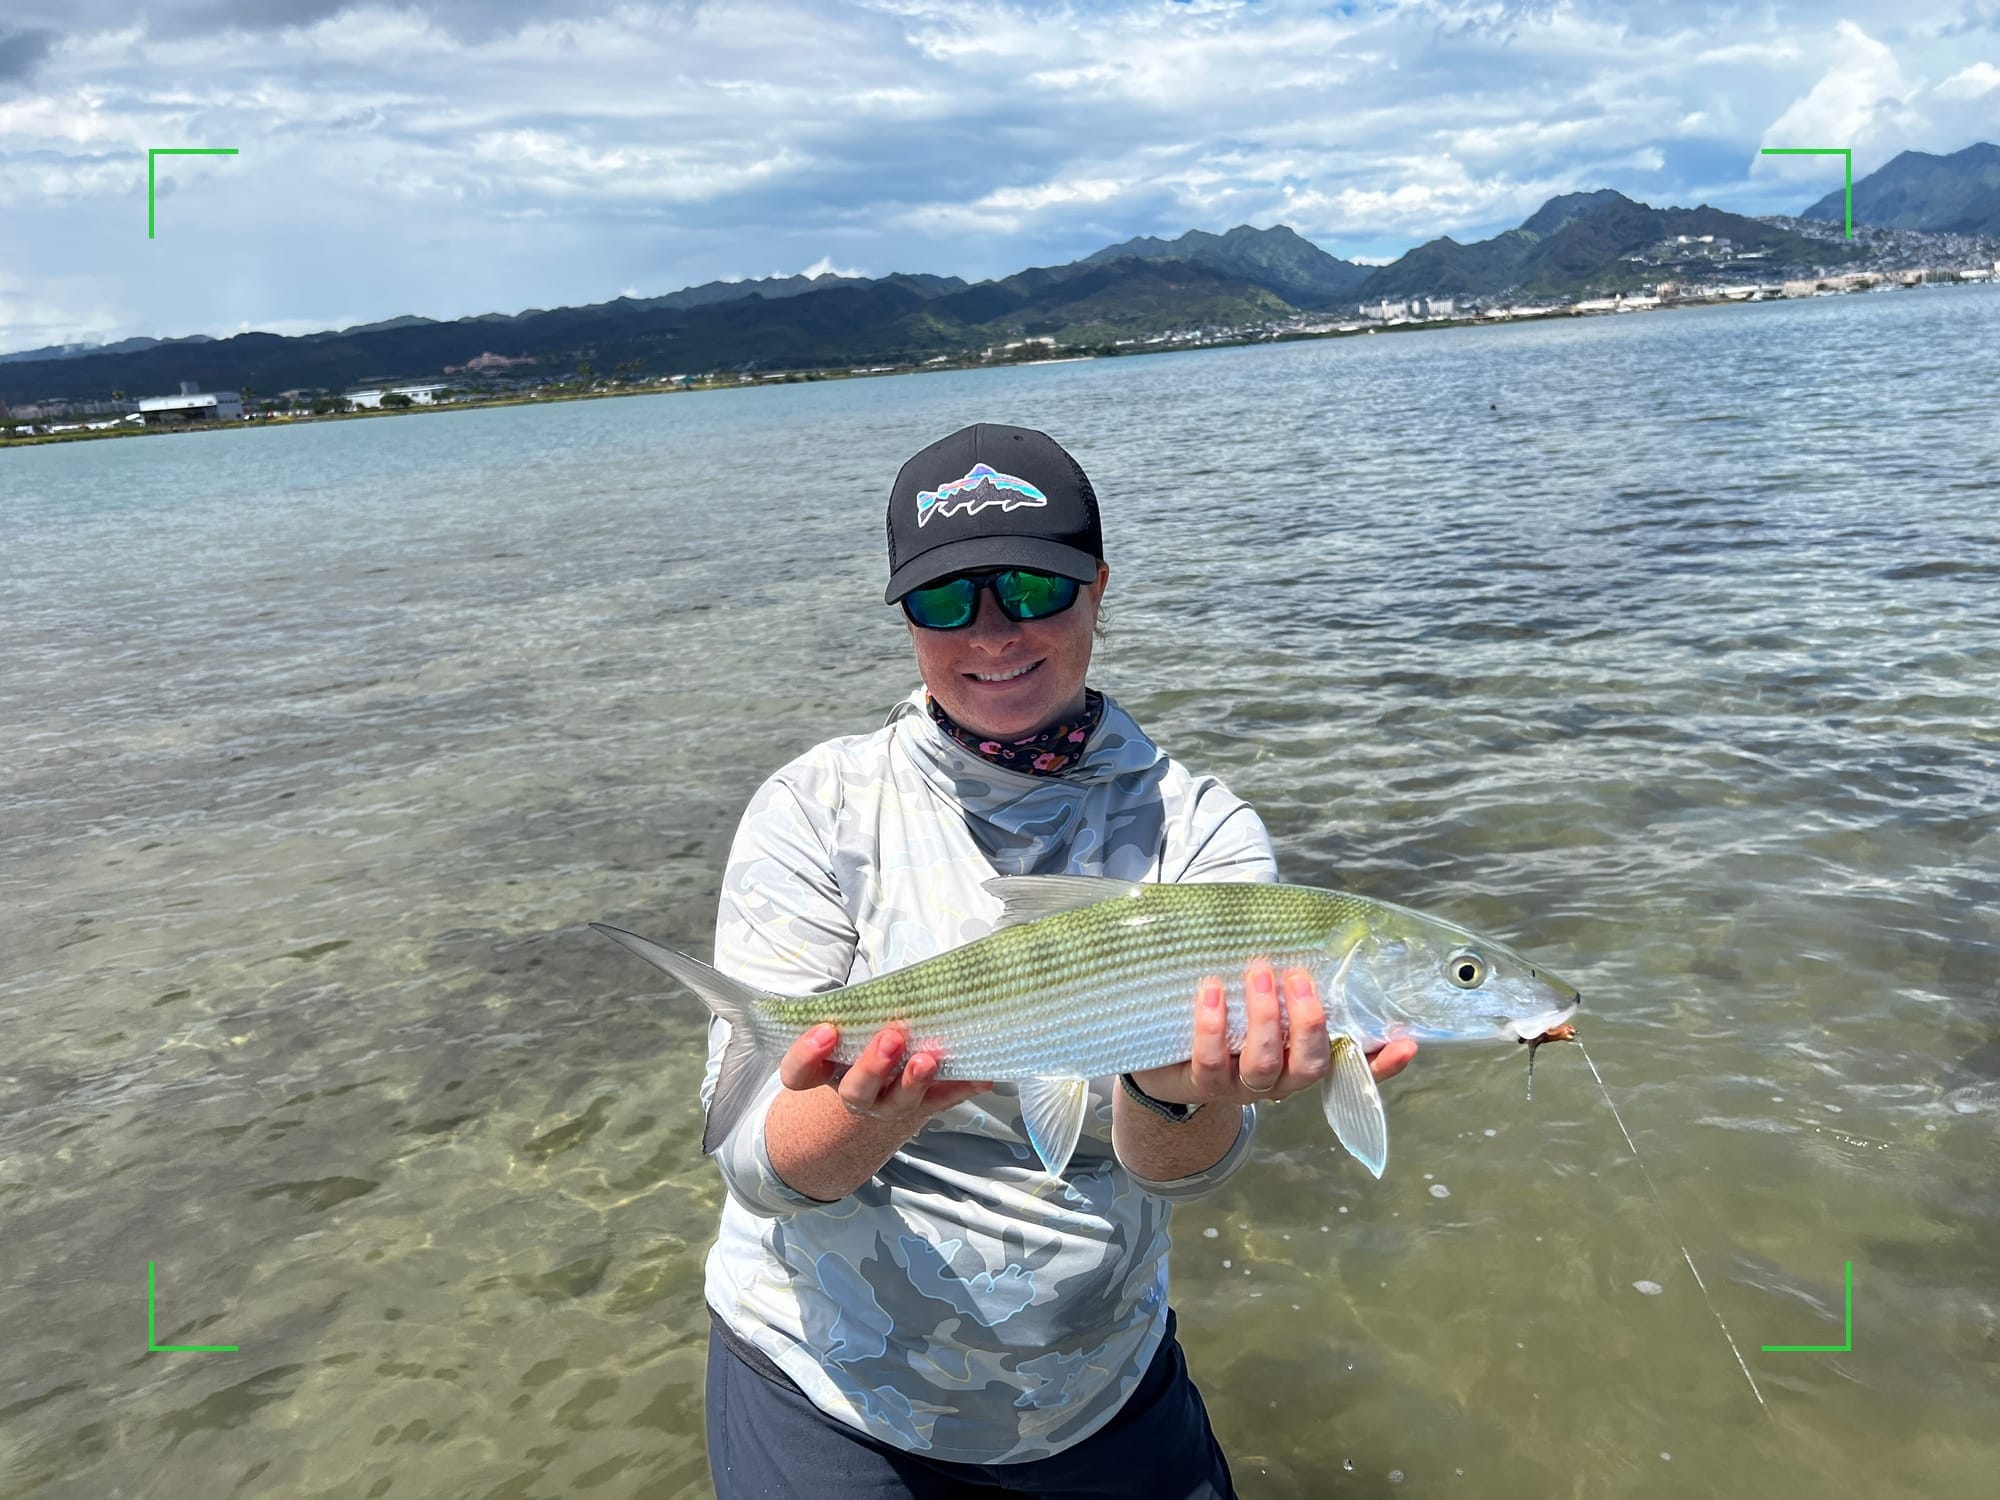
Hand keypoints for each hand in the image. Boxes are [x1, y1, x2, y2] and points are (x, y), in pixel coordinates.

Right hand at [780, 1022, 990, 1128]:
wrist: (884, 1086)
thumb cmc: (863, 1039)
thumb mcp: (852, 1024)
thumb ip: (859, 1007)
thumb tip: (893, 986)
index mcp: (828, 1071)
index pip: (799, 1074)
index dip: (806, 1056)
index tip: (827, 1030)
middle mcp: (856, 1093)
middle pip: (855, 1091)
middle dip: (873, 1065)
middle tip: (891, 1037)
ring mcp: (889, 1105)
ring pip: (896, 1103)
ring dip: (914, 1081)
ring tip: (929, 1059)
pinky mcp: (923, 1107)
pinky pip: (942, 1102)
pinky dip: (961, 1088)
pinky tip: (982, 1077)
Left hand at [1129, 961, 1416, 1106]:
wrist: (1163, 1054)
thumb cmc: (1225, 1011)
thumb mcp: (1258, 992)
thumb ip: (1285, 969)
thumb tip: (1310, 920)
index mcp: (1302, 1056)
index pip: (1353, 1065)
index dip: (1384, 1063)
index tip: (1407, 1041)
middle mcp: (1280, 1079)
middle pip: (1308, 1065)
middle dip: (1307, 1021)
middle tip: (1297, 975)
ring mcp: (1241, 1086)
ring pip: (1263, 1065)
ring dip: (1263, 1018)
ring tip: (1258, 972)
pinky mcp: (1202, 1084)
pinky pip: (1211, 1061)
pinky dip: (1213, 1026)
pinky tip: (1211, 992)